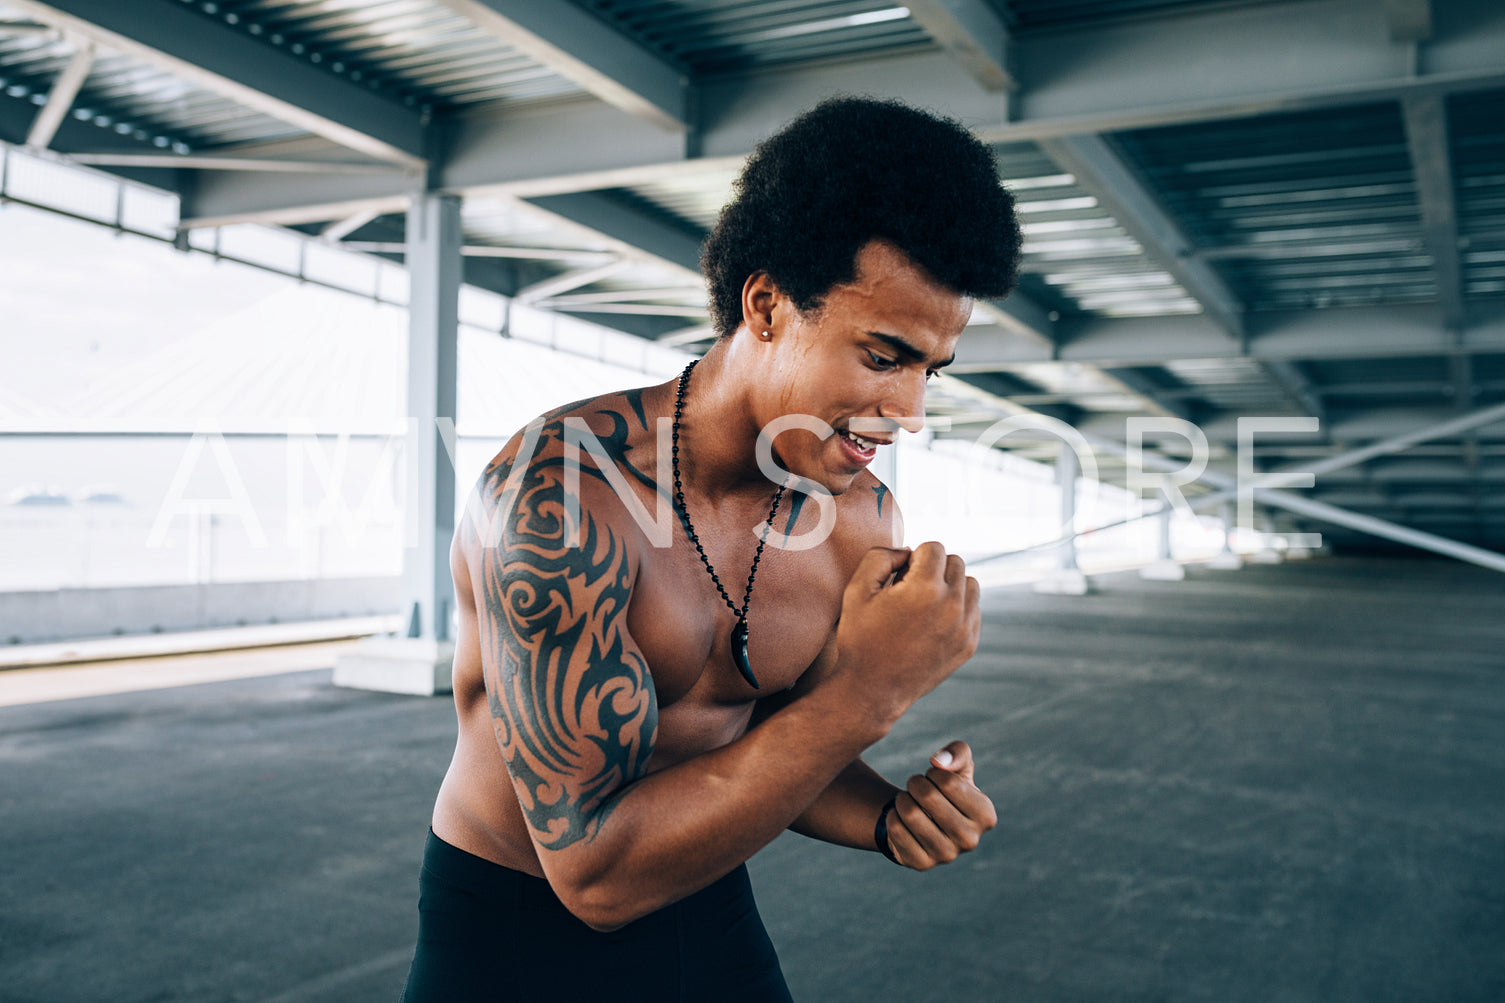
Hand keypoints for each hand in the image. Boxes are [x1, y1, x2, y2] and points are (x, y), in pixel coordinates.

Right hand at [829, 544, 980, 727]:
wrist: (872, 690)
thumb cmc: (861, 638)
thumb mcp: (857, 589)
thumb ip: (881, 556)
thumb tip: (908, 551)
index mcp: (925, 588)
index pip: (934, 547)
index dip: (912, 557)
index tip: (899, 577)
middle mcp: (952, 606)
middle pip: (955, 562)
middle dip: (933, 568)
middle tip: (909, 589)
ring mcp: (964, 627)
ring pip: (970, 584)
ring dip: (950, 585)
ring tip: (925, 602)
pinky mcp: (969, 644)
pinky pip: (974, 610)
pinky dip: (957, 608)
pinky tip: (933, 621)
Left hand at [884, 741, 996, 870]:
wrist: (926, 821)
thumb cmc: (947, 790)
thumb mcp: (958, 767)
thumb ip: (957, 753)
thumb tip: (938, 761)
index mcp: (986, 816)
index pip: (948, 782)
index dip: (933, 773)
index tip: (933, 778)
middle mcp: (970, 840)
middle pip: (928, 797)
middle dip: (915, 784)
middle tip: (915, 785)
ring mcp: (946, 856)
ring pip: (910, 814)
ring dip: (902, 799)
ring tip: (907, 799)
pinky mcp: (922, 864)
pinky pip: (896, 831)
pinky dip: (893, 816)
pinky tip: (900, 817)